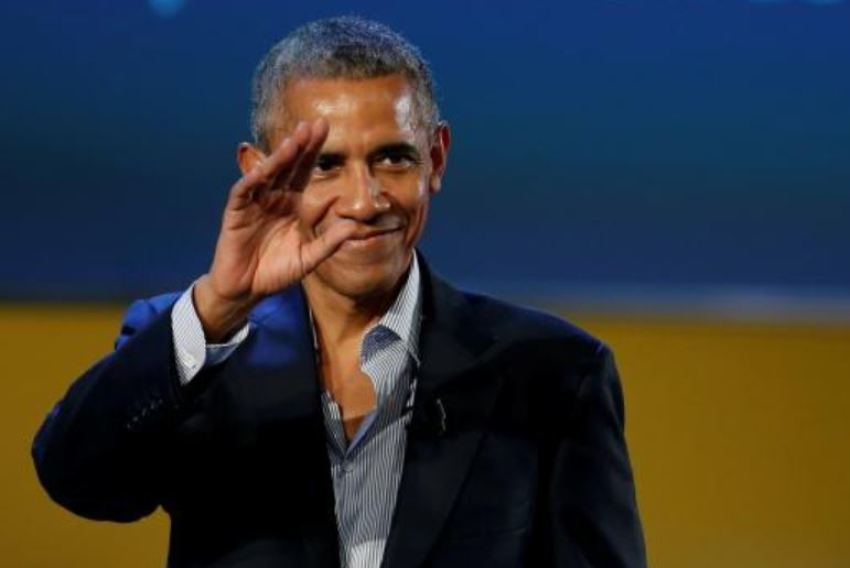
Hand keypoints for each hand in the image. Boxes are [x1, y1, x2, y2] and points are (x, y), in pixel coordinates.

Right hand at [194, 119, 355, 340]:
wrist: (247, 289)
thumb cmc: (276, 272)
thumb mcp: (308, 258)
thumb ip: (329, 243)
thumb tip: (354, 226)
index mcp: (292, 204)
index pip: (304, 172)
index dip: (314, 152)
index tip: (327, 130)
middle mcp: (273, 197)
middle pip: (288, 166)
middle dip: (301, 145)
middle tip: (315, 124)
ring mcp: (254, 203)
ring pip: (268, 174)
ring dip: (280, 157)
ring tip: (295, 140)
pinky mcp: (236, 213)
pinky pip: (244, 192)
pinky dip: (253, 179)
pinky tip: (264, 169)